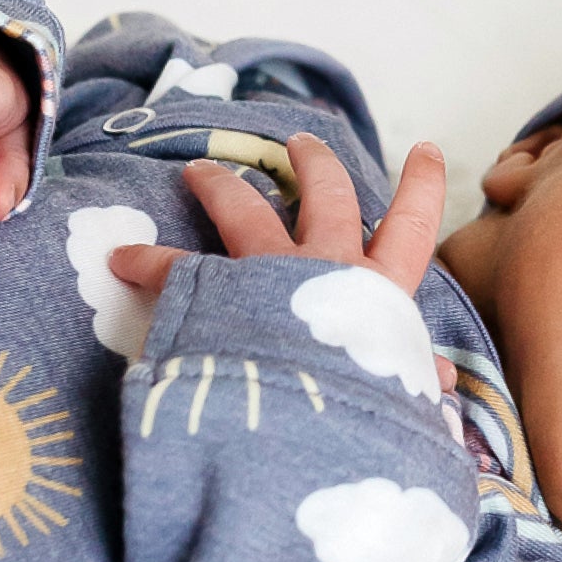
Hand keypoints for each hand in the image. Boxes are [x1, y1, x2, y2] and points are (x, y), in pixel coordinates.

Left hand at [109, 134, 451, 386]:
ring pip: (245, 209)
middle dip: (316, 165)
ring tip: (201, 167)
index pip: (411, 229)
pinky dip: (146, 261)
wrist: (308, 418)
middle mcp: (328, 265)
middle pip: (327, 196)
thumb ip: (416, 381)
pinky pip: (175, 268)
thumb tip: (441, 382)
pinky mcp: (219, 291)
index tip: (425, 150)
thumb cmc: (362, 406)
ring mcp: (270, 271)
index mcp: (379, 291)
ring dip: (223, 184)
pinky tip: (120, 256)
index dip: (420, 187)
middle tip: (302, 143)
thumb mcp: (403, 394)